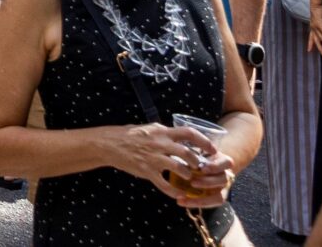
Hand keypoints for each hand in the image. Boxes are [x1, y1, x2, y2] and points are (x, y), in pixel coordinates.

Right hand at [105, 122, 227, 197]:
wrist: (109, 144)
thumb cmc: (128, 135)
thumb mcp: (148, 129)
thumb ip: (164, 133)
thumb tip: (178, 135)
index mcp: (162, 132)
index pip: (189, 133)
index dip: (204, 142)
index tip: (212, 149)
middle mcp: (160, 144)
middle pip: (188, 153)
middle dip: (199, 162)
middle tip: (202, 168)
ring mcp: (154, 158)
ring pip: (180, 169)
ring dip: (188, 175)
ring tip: (189, 178)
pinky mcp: (146, 171)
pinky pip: (164, 184)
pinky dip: (174, 191)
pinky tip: (178, 194)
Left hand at [308, 9, 321, 59]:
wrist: (316, 2)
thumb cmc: (319, 9)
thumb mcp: (320, 18)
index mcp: (312, 27)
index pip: (311, 37)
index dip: (310, 44)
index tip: (309, 50)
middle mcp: (313, 28)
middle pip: (317, 41)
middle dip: (321, 50)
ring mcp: (316, 27)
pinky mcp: (320, 25)